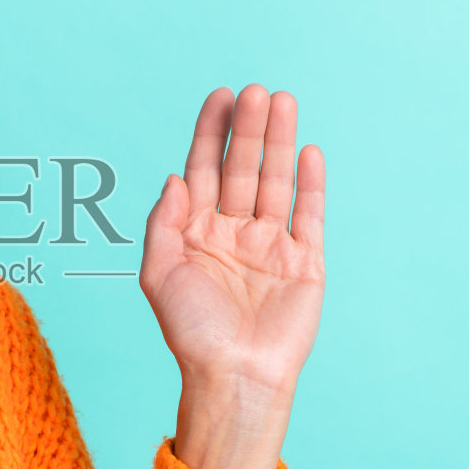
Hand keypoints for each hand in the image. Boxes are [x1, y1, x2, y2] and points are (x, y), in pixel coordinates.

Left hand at [140, 85, 325, 468]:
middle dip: (248, 130)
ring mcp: (270, 246)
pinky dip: (310, 184)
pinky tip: (308, 152)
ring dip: (279, 142)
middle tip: (255, 91)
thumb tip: (175, 175)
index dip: (211, 132)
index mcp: (196, 232)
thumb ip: (164, 222)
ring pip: (276, 183)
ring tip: (282, 101)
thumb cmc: (190, 332)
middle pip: (242, 168)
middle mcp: (233, 232)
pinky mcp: (304, 263)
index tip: (219, 96)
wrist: (234, 377)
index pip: (203, 168)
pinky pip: (308, 215)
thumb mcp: (159, 274)